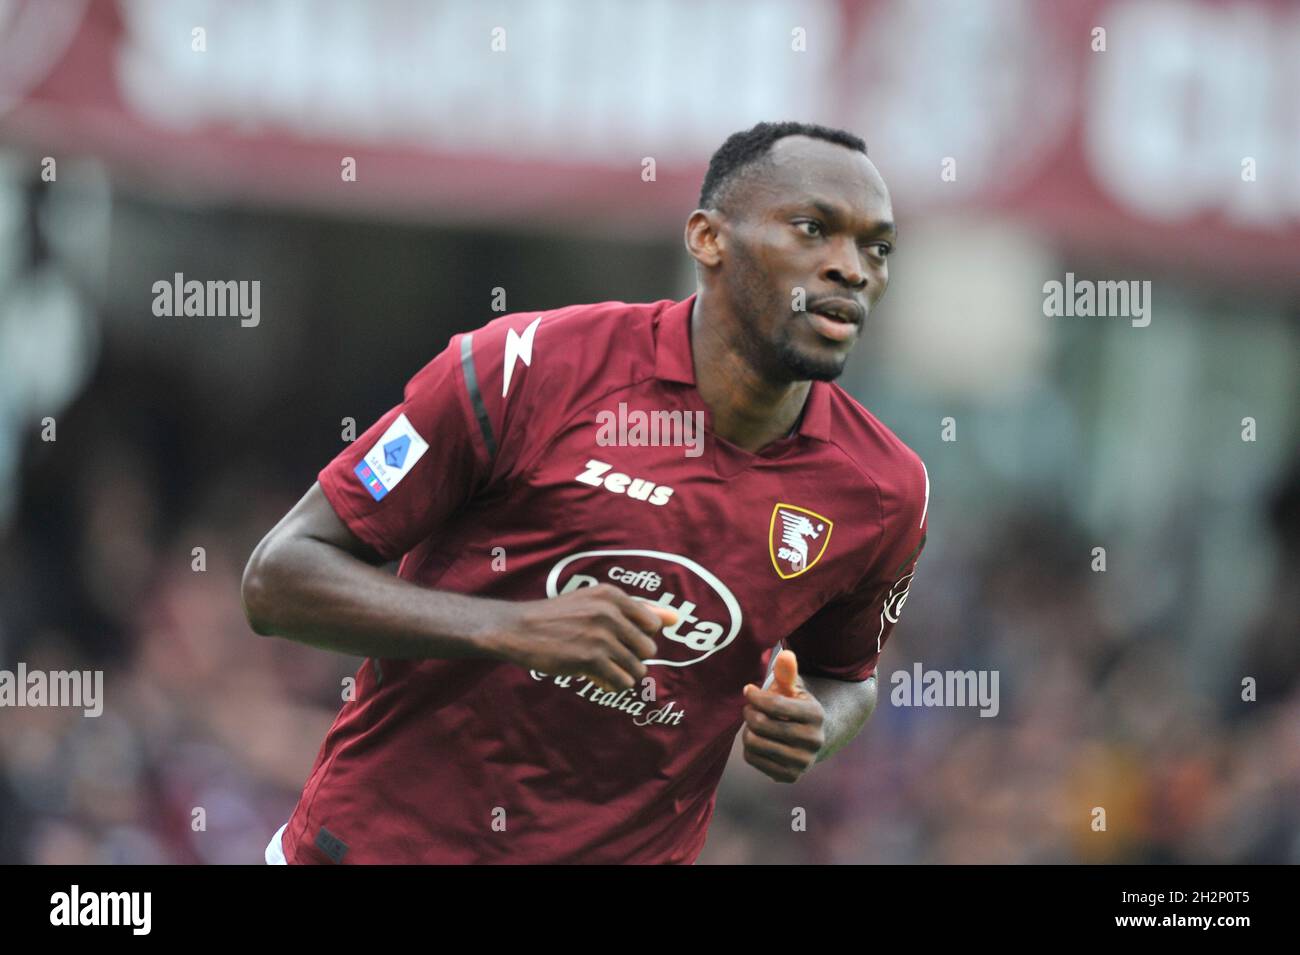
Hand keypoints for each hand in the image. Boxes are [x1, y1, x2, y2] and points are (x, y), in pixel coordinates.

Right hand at [488, 583, 676, 692]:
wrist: (519, 629)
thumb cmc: (560, 616)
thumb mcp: (596, 602)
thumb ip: (639, 609)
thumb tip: (678, 618)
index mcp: (612, 595)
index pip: (652, 623)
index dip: (638, 636)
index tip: (618, 638)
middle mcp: (609, 613)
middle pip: (648, 648)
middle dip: (633, 657)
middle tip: (609, 655)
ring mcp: (600, 637)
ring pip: (637, 668)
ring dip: (623, 673)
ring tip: (604, 668)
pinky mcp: (590, 660)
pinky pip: (621, 681)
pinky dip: (613, 684)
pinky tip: (598, 677)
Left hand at [741, 649, 824, 782]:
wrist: (812, 738)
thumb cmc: (796, 706)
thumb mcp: (794, 688)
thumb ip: (787, 672)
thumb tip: (786, 654)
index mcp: (815, 714)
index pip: (773, 704)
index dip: (755, 696)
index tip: (748, 690)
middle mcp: (813, 740)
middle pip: (761, 725)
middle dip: (749, 713)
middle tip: (749, 709)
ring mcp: (803, 762)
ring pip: (754, 743)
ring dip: (747, 731)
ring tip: (753, 724)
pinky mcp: (790, 776)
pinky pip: (753, 760)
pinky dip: (749, 749)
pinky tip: (759, 740)